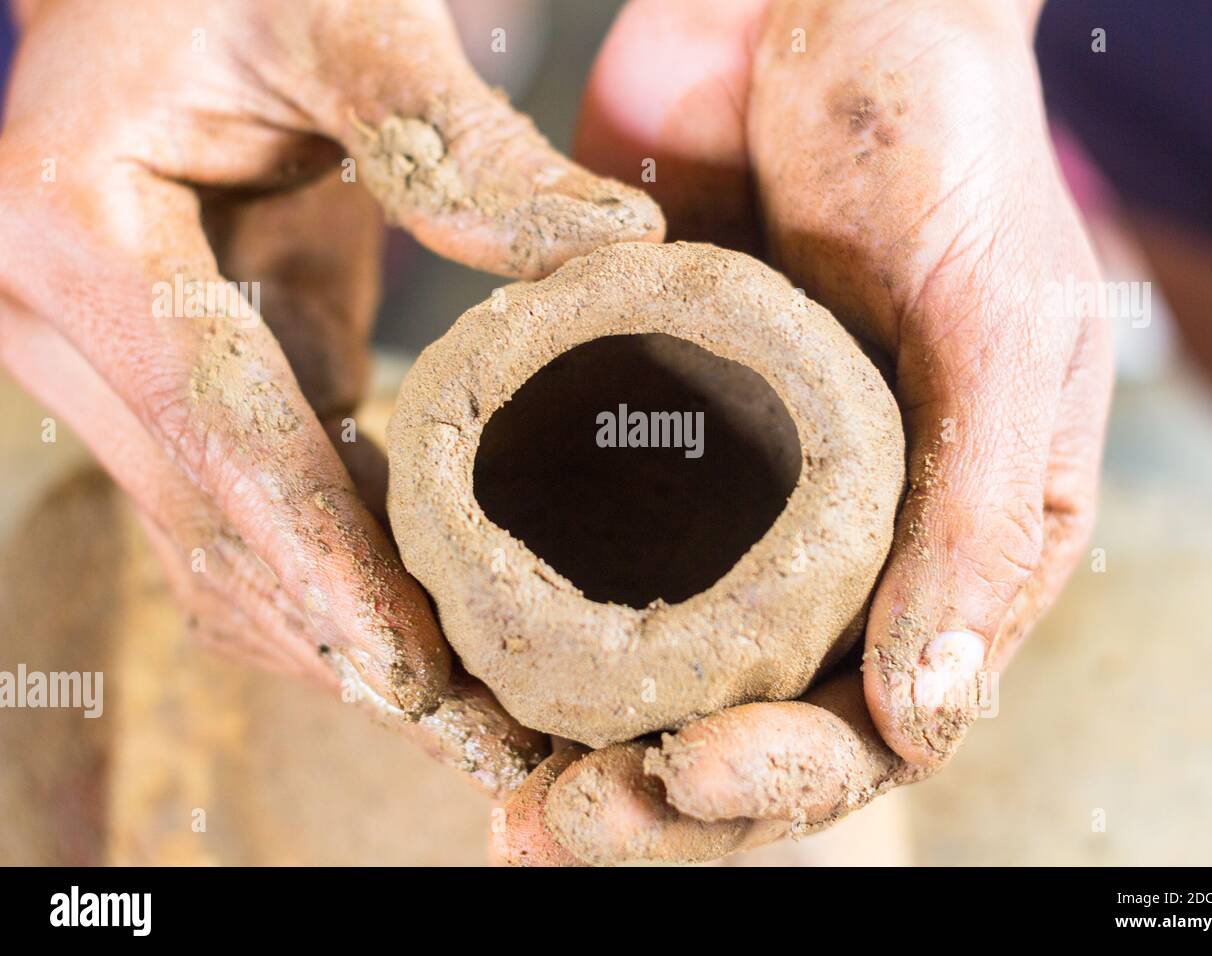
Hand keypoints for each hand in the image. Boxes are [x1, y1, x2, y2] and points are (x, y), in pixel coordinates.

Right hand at [0, 0, 662, 796]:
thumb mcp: (340, 10)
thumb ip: (452, 131)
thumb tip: (613, 246)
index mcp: (72, 229)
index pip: (219, 436)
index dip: (326, 566)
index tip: (423, 679)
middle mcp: (55, 319)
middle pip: (214, 526)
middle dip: (349, 639)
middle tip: (484, 737)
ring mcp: (96, 361)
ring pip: (214, 544)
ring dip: (338, 635)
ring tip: (468, 713)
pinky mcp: (160, 379)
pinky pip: (235, 507)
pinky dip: (326, 573)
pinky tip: (422, 616)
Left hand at [501, 0, 1112, 862]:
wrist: (827, 6)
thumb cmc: (949, 149)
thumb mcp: (1003, 323)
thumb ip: (981, 519)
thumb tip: (925, 723)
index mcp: (942, 549)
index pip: (869, 721)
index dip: (778, 780)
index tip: (682, 782)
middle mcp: (828, 548)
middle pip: (743, 724)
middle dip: (658, 803)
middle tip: (556, 829)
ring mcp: (722, 497)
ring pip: (650, 668)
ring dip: (577, 744)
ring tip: (503, 799)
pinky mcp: (629, 427)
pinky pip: (574, 550)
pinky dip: (526, 622)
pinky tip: (466, 662)